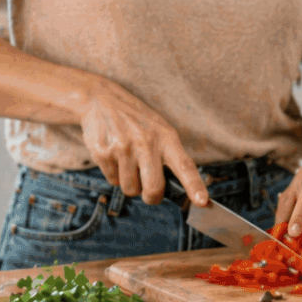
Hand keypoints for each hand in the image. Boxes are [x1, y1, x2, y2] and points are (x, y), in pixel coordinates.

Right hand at [78, 79, 208, 206]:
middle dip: (151, 196)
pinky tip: (112, 155)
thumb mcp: (158, 129)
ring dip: (128, 182)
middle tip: (148, 191)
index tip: (202, 202)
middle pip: (154, 189)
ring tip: (126, 160)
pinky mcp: (104, 153)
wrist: (99, 98)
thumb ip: (168, 155)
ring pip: (130, 189)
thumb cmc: (135, 119)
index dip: (195, 185)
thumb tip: (175, 189)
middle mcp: (147, 142)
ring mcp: (124, 148)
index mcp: (166, 137)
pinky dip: (113, 173)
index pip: (185, 165)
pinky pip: (112, 180)